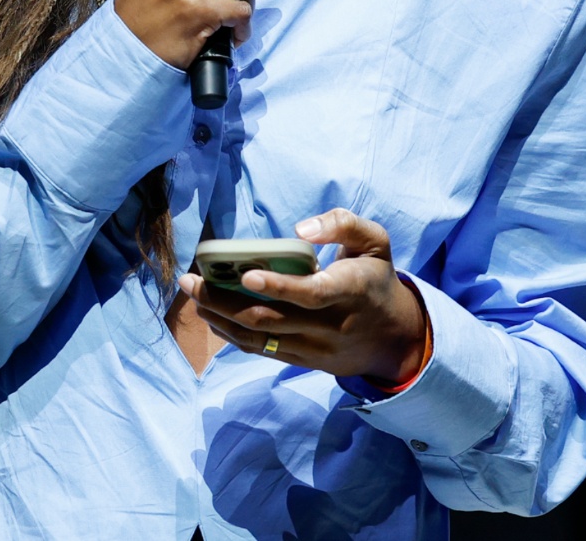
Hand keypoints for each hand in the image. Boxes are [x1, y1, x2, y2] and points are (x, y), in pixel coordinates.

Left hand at [179, 208, 427, 383]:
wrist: (394, 337)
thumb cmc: (375, 278)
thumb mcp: (375, 241)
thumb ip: (343, 223)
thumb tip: (300, 229)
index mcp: (350, 290)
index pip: (311, 294)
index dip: (278, 287)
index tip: (245, 275)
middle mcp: (331, 325)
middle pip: (270, 319)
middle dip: (224, 301)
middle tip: (191, 281)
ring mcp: (316, 348)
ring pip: (261, 339)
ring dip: (220, 319)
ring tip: (193, 297)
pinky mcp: (305, 361)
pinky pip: (263, 352)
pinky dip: (233, 336)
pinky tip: (213, 317)